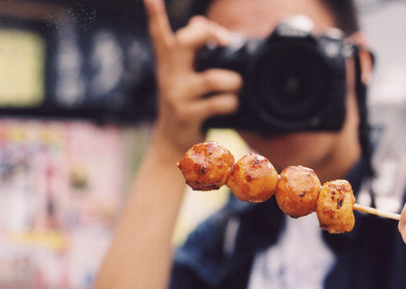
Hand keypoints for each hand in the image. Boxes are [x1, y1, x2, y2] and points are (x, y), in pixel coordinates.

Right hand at [144, 0, 241, 154]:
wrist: (171, 143)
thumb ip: (190, 51)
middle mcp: (169, 75)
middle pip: (184, 44)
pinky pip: (217, 103)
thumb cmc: (184, 105)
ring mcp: (177, 95)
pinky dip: (231, 102)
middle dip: (206, 34)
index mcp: (168, 63)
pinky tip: (233, 104)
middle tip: (224, 40)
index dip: (154, 15)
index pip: (159, 35)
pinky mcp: (187, 115)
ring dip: (232, 81)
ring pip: (211, 78)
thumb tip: (199, 20)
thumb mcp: (182, 77)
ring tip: (237, 86)